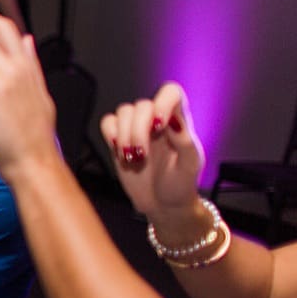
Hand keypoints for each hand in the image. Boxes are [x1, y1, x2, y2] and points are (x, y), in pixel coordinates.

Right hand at [99, 82, 204, 224]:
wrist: (162, 204)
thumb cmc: (180, 185)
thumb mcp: (189, 165)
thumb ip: (184, 140)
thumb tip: (173, 120)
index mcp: (179, 121)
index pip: (170, 93)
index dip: (161, 103)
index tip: (158, 126)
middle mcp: (157, 120)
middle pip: (141, 105)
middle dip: (138, 131)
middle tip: (141, 156)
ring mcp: (137, 129)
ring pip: (123, 112)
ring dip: (124, 137)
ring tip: (133, 158)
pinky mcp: (119, 140)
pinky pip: (108, 123)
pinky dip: (110, 136)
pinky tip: (120, 152)